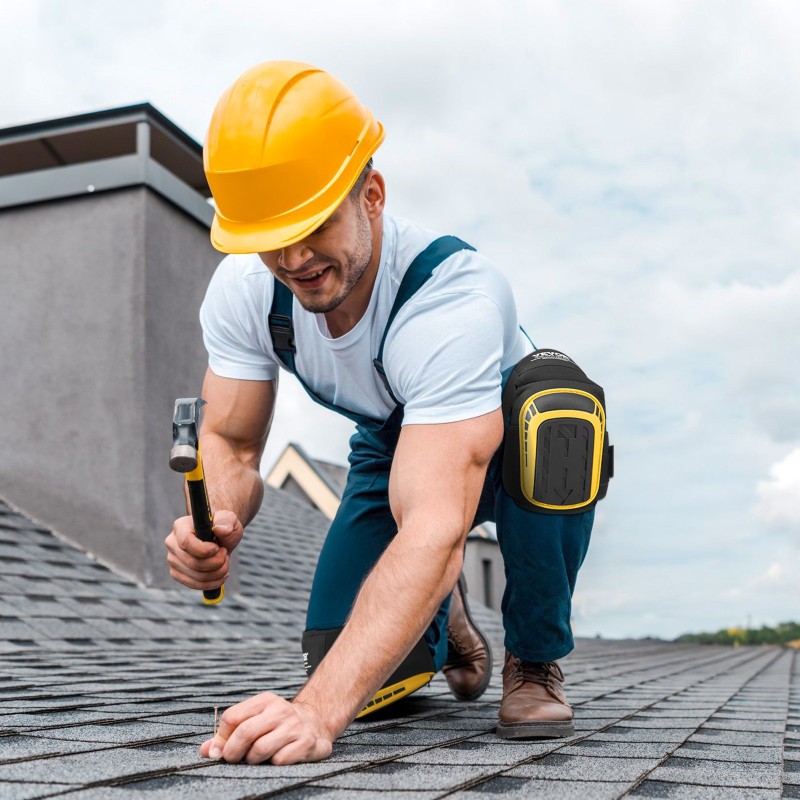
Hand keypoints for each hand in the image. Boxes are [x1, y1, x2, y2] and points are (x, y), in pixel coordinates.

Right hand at [164, 510, 242, 589]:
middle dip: (216, 562)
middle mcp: (172, 543)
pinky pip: (194, 584)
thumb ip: (226, 521)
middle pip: (193, 562)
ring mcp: (172, 560)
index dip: (205, 550)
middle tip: (226, 554)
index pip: (186, 542)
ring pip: (196, 576)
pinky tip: (222, 574)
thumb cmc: (222, 525)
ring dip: (217, 572)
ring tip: (225, 562)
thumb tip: (220, 529)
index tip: (219, 548)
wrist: (219, 537)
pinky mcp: (177, 573)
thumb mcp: (228, 519)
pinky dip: (212, 582)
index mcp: (180, 526)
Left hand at [200, 692, 333, 764]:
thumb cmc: (278, 724)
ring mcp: (294, 726)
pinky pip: (279, 760)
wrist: (316, 723)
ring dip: (252, 760)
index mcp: (265, 701)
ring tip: (255, 759)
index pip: (232, 717)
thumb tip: (205, 751)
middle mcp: (280, 710)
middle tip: (233, 760)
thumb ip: (229, 734)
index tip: (221, 750)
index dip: (222, 738)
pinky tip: (276, 758)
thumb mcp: (256, 720)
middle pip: (244, 733)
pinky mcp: (306, 742)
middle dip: (232, 753)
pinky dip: (273, 764)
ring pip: (260, 749)